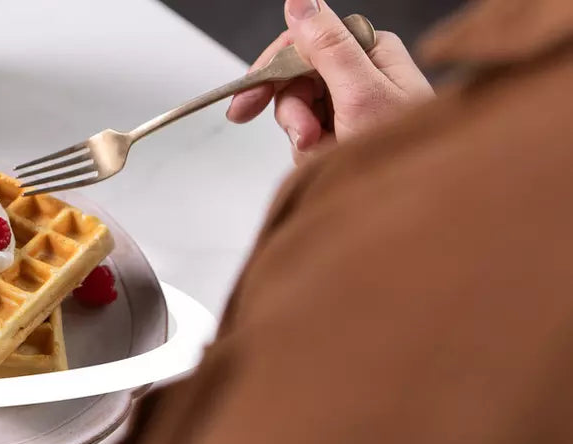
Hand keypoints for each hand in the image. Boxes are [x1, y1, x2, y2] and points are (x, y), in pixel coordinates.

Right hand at [227, 0, 432, 163]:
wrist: (417, 204)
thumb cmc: (403, 152)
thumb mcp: (362, 95)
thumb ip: (328, 46)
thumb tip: (301, 1)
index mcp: (370, 51)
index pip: (304, 43)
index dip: (271, 71)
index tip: (247, 100)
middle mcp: (362, 72)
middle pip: (297, 80)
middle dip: (295, 114)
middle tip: (307, 138)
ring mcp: (353, 104)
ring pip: (299, 111)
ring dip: (305, 138)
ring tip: (327, 153)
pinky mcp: (346, 132)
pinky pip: (308, 135)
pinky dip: (312, 152)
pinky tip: (330, 159)